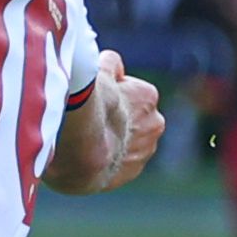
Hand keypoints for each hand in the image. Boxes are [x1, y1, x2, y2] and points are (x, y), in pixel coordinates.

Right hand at [85, 49, 165, 186]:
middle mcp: (154, 123)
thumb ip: (108, 64)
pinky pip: (118, 164)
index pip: (129, 92)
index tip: (93, 101)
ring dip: (111, 141)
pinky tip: (89, 159)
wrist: (82, 152)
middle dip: (115, 120)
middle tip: (89, 122)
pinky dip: (107, 161)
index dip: (108, 96)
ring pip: (126, 142)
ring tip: (87, 142)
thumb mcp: (96, 73)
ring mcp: (144, 151)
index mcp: (147, 96)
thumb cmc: (86, 108)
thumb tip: (113, 63)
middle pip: (131, 118)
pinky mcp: (130, 173)